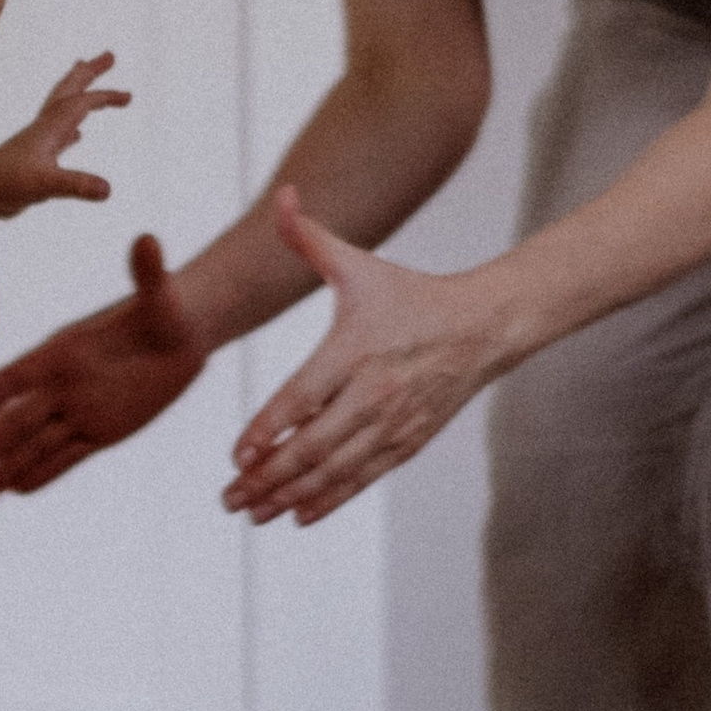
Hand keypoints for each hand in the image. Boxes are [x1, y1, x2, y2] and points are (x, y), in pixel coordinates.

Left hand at [0, 53, 129, 225]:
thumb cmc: (5, 187)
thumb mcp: (45, 186)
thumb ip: (77, 185)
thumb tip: (109, 189)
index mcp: (48, 128)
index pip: (81, 103)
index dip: (105, 97)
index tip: (129, 96)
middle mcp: (42, 128)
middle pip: (68, 90)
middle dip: (89, 72)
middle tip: (109, 55)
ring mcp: (36, 142)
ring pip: (61, 108)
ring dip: (77, 90)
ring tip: (86, 75)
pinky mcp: (31, 158)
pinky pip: (57, 135)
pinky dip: (70, 129)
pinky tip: (77, 135)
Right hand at [0, 234, 202, 494]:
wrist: (184, 332)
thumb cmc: (167, 308)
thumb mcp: (160, 295)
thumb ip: (147, 272)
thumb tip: (149, 238)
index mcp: (63, 353)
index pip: (14, 379)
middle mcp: (63, 385)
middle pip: (15, 421)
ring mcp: (79, 410)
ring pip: (35, 446)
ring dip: (6, 470)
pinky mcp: (102, 431)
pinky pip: (66, 457)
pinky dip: (42, 473)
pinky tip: (15, 491)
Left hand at [222, 187, 511, 524]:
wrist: (482, 326)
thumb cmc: (409, 293)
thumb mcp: (358, 263)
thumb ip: (308, 236)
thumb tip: (282, 194)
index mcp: (354, 349)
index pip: (303, 398)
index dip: (269, 429)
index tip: (238, 455)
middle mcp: (373, 393)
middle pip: (313, 446)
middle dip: (267, 478)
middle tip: (228, 498)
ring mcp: (393, 423)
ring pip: (335, 470)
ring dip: (290, 496)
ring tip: (251, 513)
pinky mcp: (408, 443)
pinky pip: (363, 478)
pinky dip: (330, 500)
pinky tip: (298, 516)